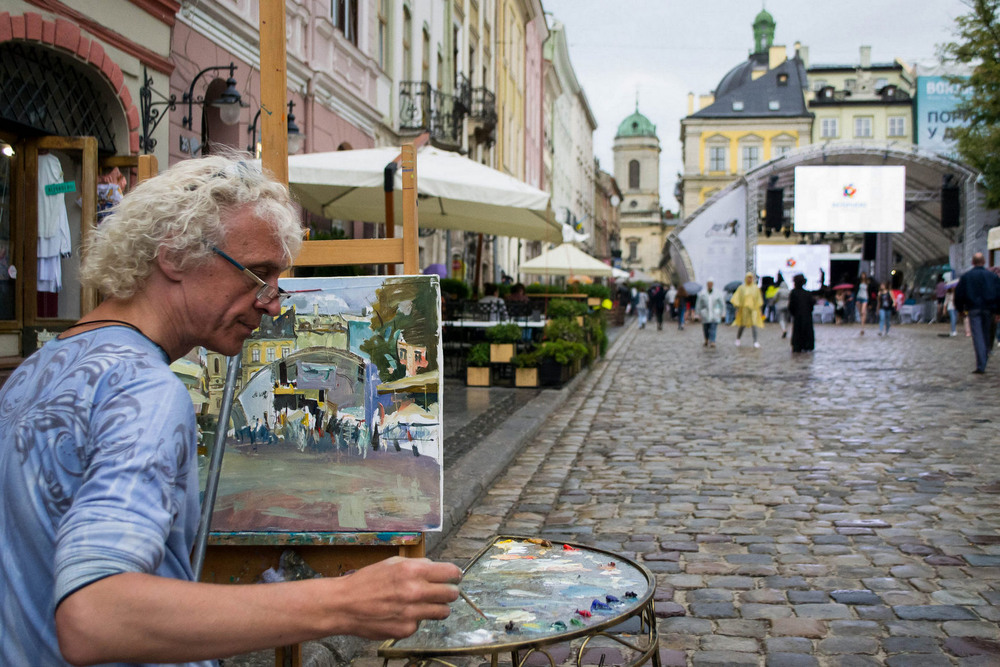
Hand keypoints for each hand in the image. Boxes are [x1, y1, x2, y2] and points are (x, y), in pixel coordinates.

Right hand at [324, 557, 461, 638]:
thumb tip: (435, 567)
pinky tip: (402, 613)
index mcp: (413, 571)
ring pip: (443, 612)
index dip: (455, 574)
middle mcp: (415, 592)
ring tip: (425, 604)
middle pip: (451, 594)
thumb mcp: (392, 563)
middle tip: (443, 591)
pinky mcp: (406, 629)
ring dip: (438, 607)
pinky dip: (416, 619)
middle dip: (449, 591)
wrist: (344, 605)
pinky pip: (422, 623)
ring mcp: (412, 613)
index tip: (455, 576)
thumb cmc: (366, 582)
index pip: (450, 573)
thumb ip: (417, 565)